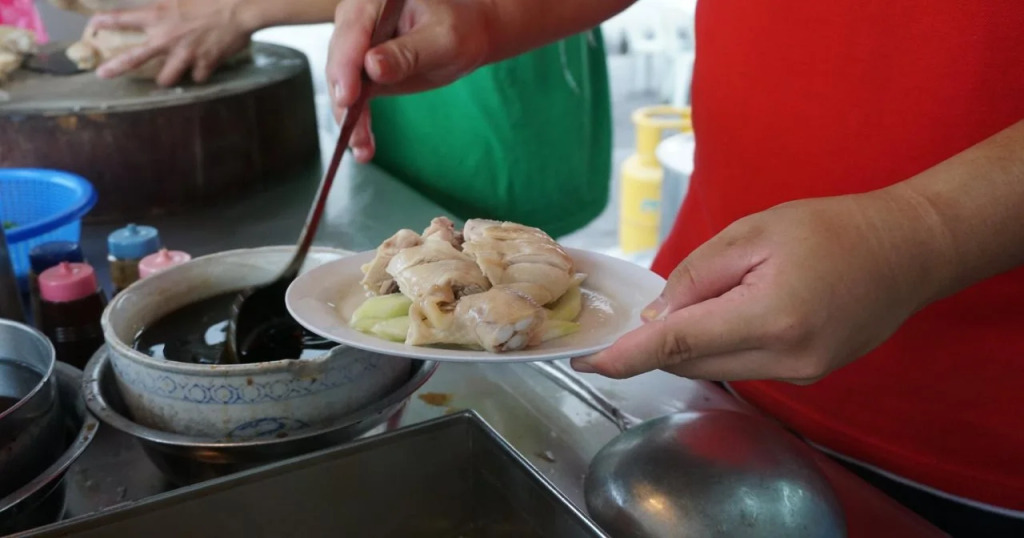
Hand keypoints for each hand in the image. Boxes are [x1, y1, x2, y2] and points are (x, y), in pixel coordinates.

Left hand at [90, 0, 254, 85]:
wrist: (240, 9)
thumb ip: (166, 0)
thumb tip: (160, 2)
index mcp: (159, 15)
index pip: (123, 19)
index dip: (105, 22)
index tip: (93, 26)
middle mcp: (167, 38)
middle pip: (134, 58)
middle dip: (116, 67)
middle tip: (103, 74)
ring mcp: (185, 54)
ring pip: (166, 78)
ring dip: (167, 77)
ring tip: (169, 75)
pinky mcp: (204, 64)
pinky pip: (197, 76)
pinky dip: (199, 73)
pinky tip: (204, 66)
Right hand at [326, 0, 492, 161]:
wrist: (469, 36)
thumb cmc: (460, 28)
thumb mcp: (442, 39)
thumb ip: (408, 53)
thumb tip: (372, 66)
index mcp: (374, 2)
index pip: (352, 32)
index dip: (345, 65)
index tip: (347, 96)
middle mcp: (360, 22)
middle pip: (341, 61)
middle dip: (344, 98)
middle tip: (351, 129)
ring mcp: (359, 49)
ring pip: (344, 85)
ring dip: (349, 119)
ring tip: (361, 146)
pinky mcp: (365, 74)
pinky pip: (355, 100)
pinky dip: (357, 123)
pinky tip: (362, 146)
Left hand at [572, 190, 951, 383]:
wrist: (907, 249)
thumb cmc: (832, 228)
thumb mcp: (752, 233)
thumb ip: (696, 277)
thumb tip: (654, 320)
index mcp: (770, 317)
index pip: (678, 345)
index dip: (626, 357)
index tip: (587, 363)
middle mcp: (785, 358)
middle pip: (691, 363)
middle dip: (658, 343)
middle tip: (644, 314)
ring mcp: (800, 374)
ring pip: (714, 369)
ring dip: (691, 344)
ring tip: (711, 297)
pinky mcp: (807, 376)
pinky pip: (742, 367)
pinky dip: (720, 347)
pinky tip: (731, 313)